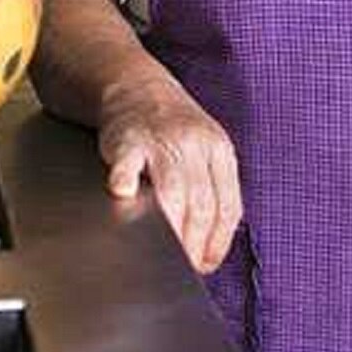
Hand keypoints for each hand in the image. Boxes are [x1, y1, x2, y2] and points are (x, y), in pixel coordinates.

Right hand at [99, 80, 241, 273]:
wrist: (136, 86)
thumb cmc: (172, 131)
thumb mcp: (205, 151)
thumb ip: (212, 191)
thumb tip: (209, 250)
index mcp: (220, 151)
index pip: (228, 207)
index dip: (218, 243)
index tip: (205, 264)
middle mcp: (196, 144)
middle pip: (202, 205)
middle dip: (193, 243)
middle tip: (181, 266)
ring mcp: (162, 140)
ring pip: (173, 192)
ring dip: (169, 228)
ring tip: (161, 252)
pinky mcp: (128, 138)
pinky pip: (128, 164)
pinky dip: (126, 181)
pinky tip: (123, 196)